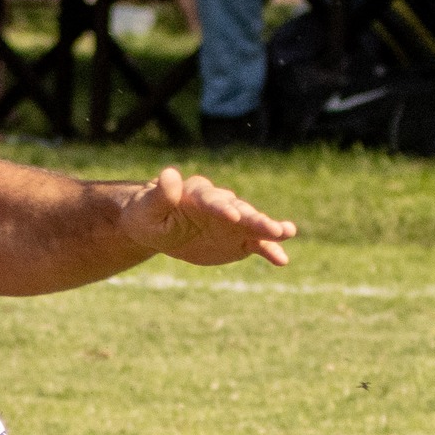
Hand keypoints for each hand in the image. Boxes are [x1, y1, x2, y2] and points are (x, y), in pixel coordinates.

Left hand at [118, 166, 295, 266]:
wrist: (157, 229)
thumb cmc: (148, 216)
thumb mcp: (148, 209)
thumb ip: (160, 195)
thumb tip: (169, 174)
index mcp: (198, 194)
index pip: (212, 200)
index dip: (222, 208)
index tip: (233, 216)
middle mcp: (221, 204)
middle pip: (240, 210)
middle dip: (255, 219)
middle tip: (272, 228)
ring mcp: (234, 221)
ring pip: (254, 224)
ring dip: (270, 229)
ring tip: (287, 232)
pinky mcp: (240, 238)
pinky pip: (258, 244)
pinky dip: (270, 250)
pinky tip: (282, 260)